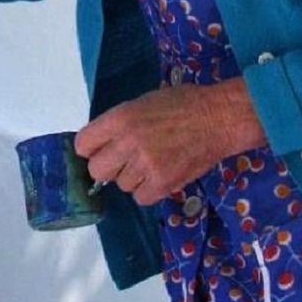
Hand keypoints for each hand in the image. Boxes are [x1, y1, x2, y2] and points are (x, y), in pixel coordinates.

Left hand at [75, 79, 266, 205]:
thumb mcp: (141, 103)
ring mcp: (145, 165)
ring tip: (150, 163)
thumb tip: (102, 142)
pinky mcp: (163, 183)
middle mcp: (128, 142)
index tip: (98, 149)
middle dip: (107, 166)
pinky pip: (141, 197)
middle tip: (122, 160)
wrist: (217, 118)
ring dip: (131, 178)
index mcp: (120, 118)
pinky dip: (147, 190)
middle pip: (97, 170)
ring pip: (121, 185)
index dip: (90, 148)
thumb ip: (119, 123)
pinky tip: (158, 176)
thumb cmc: (181, 104)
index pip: (83, 144)